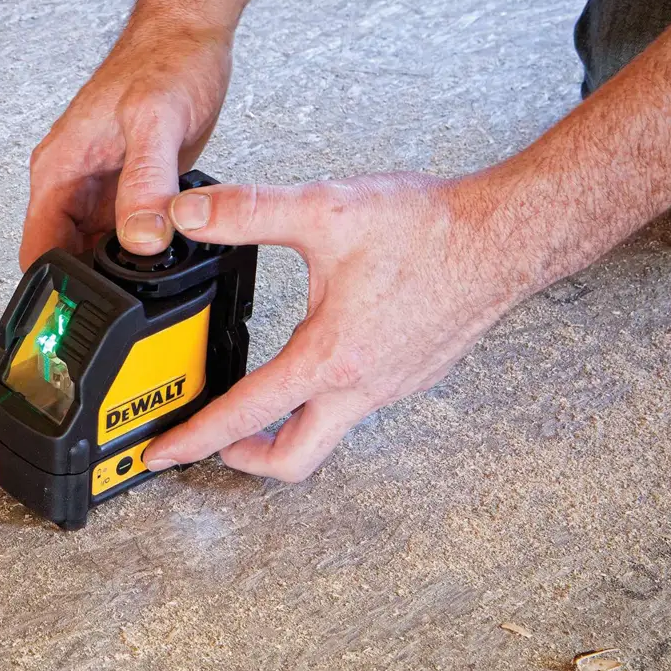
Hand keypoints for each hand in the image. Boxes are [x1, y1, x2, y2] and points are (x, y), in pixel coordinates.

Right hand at [19, 20, 230, 268]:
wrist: (188, 34)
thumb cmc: (164, 61)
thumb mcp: (155, 122)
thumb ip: (145, 184)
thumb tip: (140, 238)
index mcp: (58, 169)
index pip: (38, 250)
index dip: (57, 288)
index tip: (85, 309)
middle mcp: (72, 182)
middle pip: (69, 257)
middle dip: (97, 282)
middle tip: (135, 291)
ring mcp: (99, 187)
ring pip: (100, 249)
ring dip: (124, 264)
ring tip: (157, 262)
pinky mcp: (128, 188)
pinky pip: (128, 232)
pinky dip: (146, 245)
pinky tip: (170, 239)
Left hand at [143, 174, 519, 481]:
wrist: (508, 234)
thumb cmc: (431, 229)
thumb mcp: (325, 210)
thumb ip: (248, 211)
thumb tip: (186, 212)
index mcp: (330, 359)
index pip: (247, 416)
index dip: (195, 439)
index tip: (162, 455)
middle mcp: (363, 387)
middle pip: (294, 460)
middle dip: (242, 459)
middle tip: (210, 442)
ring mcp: (391, 386)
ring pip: (327, 434)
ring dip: (284, 429)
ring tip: (253, 405)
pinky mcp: (412, 374)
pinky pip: (355, 407)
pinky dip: (321, 402)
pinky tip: (313, 364)